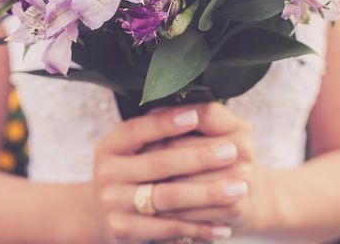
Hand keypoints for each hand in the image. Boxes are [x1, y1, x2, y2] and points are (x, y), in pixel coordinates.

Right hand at [92, 104, 246, 242]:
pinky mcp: (125, 230)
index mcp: (110, 146)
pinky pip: (168, 228)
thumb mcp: (135, 145)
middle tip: (233, 151)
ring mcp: (114, 203)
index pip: (138, 129)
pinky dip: (198, 228)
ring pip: (168, 197)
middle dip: (200, 157)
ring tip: (239, 188)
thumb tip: (195, 109)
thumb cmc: (133, 168)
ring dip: (207, 193)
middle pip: (160, 163)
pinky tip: (224, 226)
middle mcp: (107, 173)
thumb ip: (158, 127)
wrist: (100, 213)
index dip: (166, 122)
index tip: (194, 116)